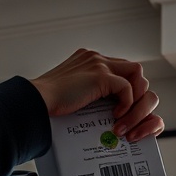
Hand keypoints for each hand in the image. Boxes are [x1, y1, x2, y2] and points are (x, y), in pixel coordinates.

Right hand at [30, 48, 162, 142]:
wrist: (37, 102)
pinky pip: (127, 88)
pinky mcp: (100, 76)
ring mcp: (99, 64)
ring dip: (136, 100)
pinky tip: (115, 116)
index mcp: (89, 60)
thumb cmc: (48, 104)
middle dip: (138, 94)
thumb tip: (99, 112)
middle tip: (130, 115)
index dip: (127, 90)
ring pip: (137, 75)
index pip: (120, 70)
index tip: (121, 110)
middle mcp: (96, 58)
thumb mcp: (72, 95)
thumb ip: (87, 95)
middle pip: (133, 69)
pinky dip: (126, 104)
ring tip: (125, 117)